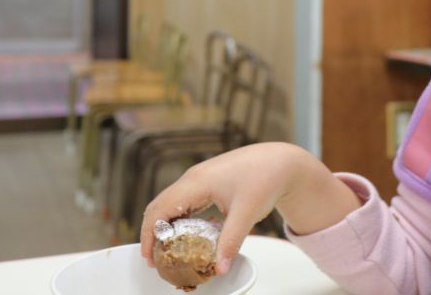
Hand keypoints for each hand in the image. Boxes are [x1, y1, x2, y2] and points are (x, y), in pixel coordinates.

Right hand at [140, 142, 360, 273]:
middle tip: (155, 260)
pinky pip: (185, 201)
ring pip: (171, 203)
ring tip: (166, 251)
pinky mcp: (208, 182)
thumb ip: (230, 242)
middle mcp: (193, 178)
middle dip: (152, 232)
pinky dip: (179, 219)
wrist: (282, 161)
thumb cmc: (265, 178)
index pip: (159, 209)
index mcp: (196, 183)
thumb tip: (218, 269)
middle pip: (160, 205)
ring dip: (165, 226)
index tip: (148, 257)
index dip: (149, 234)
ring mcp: (200, 178)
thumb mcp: (246, 214)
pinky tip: (186, 235)